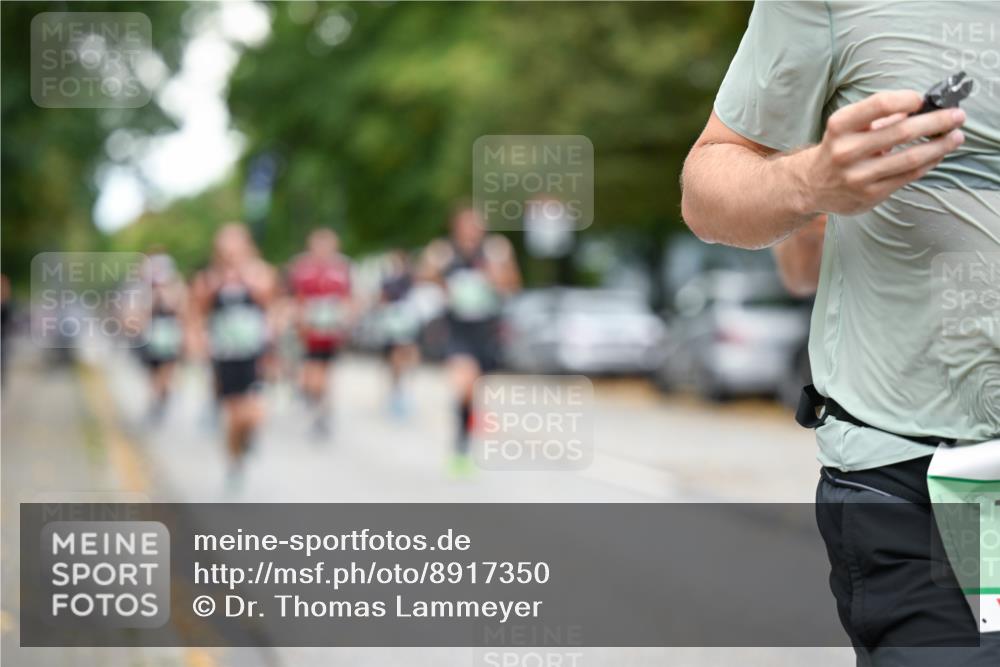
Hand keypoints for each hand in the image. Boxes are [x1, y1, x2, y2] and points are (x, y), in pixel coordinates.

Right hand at [789, 90, 965, 215]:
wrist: (811, 185)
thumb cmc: (838, 148)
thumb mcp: (848, 126)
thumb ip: (880, 116)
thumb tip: (923, 107)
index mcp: (840, 126)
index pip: (878, 105)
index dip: (906, 99)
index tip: (923, 100)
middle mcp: (845, 151)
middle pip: (901, 131)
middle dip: (936, 122)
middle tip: (957, 116)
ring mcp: (858, 175)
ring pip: (910, 157)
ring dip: (939, 146)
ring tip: (956, 137)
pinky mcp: (869, 194)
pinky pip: (908, 176)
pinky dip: (928, 163)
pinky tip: (938, 155)